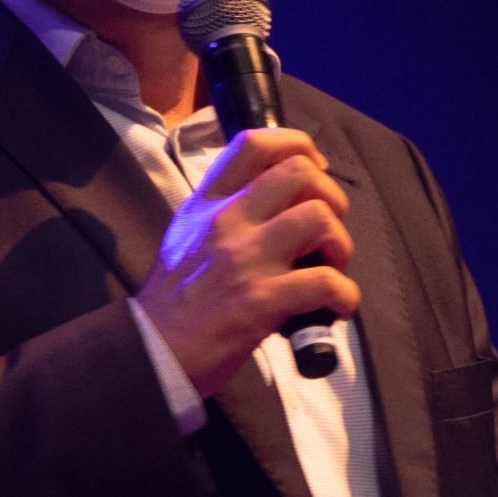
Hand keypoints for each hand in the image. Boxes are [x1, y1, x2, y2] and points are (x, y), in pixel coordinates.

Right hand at [135, 126, 358, 396]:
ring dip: (341, 243)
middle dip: (331, 197)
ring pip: (320, 218)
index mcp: (208, 202)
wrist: (153, 353)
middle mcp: (227, 220)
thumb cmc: (174, 299)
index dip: (298, 144)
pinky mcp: (262, 301)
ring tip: (332, 266)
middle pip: (300, 172)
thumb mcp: (187, 234)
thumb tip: (275, 197)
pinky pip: (326, 282)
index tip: (315, 168)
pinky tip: (336, 306)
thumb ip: (224, 210)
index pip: (254, 143)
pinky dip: (345, 295)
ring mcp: (245, 259)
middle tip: (327, 229)